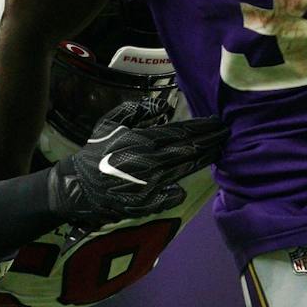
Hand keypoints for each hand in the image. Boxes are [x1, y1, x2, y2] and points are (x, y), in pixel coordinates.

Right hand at [47, 95, 222, 228]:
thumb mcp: (109, 124)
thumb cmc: (94, 153)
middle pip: (190, 149)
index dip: (203, 127)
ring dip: (205, 159)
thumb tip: (159, 105)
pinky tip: (188, 184)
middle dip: (211, 140)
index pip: (182, 132)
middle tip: (227, 134)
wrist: (78, 187)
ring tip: (219, 150)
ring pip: (185, 168)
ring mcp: (152, 183)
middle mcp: (152, 160)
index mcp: (144, 139)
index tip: (218, 122)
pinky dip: (180, 189)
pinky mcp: (148, 202)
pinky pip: (171, 195)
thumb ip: (134, 111)